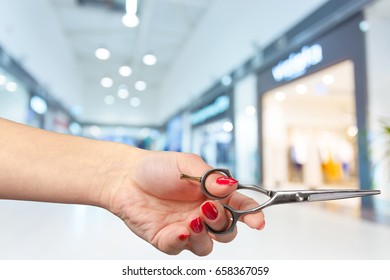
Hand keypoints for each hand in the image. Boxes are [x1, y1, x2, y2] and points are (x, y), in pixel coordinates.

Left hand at [106, 149, 264, 255]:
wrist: (125, 177)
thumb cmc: (157, 167)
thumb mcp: (186, 164)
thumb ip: (210, 177)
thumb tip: (232, 185)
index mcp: (212, 195)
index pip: (239, 207)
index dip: (252, 214)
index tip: (257, 221)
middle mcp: (202, 214)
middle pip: (227, 230)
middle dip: (224, 223)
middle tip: (209, 208)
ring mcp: (186, 228)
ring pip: (208, 245)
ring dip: (205, 235)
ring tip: (192, 218)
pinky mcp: (167, 238)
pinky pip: (181, 248)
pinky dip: (182, 241)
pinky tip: (178, 228)